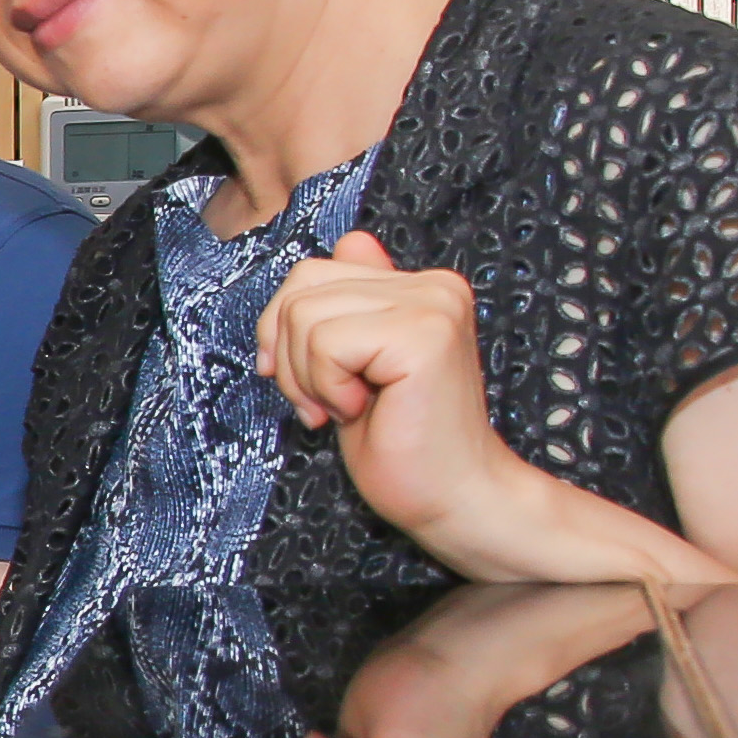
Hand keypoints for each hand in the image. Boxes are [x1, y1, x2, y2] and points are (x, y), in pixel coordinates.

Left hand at [255, 230, 552, 566]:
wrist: (453, 497)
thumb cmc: (400, 443)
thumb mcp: (354, 365)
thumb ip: (352, 304)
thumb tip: (351, 240)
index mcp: (419, 285)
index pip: (311, 272)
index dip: (284, 330)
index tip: (305, 381)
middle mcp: (434, 284)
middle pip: (301, 288)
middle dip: (290, 356)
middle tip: (325, 403)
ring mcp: (433, 305)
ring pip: (305, 315)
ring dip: (307, 377)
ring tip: (345, 408)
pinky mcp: (425, 334)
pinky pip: (326, 343)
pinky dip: (327, 387)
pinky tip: (363, 410)